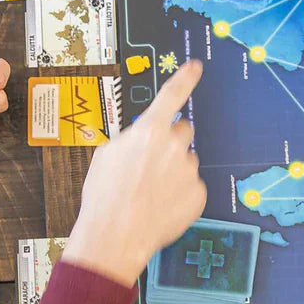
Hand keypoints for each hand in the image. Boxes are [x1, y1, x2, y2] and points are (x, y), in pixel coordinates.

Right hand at [64, 60, 206, 285]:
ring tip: (151, 190)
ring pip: (185, 161)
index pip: (173, 94)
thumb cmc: (104, 196)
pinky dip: (179, 192)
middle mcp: (175, 145)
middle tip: (151, 162)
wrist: (114, 237)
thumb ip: (132, 137)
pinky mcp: (198, 194)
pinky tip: (160, 204)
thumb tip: (143, 135)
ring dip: (174, 169)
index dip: (186, 77)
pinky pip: (191, 185)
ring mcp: (189, 170)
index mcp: (150, 130)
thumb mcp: (107, 154)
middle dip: (170, 140)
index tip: (195, 66)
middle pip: (182, 130)